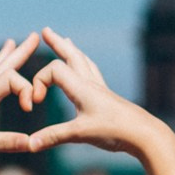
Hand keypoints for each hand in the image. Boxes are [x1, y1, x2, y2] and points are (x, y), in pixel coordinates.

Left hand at [0, 33, 45, 174]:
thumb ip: (5, 142)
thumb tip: (32, 142)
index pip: (11, 78)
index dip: (27, 89)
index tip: (30, 109)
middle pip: (2, 67)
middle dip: (20, 53)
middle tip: (35, 36)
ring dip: (7, 59)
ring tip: (12, 44)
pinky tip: (0, 80)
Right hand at [22, 28, 174, 159]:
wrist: (145, 135)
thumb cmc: (115, 131)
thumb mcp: (81, 134)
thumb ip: (53, 137)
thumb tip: (29, 144)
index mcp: (82, 88)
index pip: (54, 69)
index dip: (38, 82)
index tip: (35, 103)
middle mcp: (91, 84)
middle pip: (72, 56)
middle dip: (57, 44)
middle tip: (45, 30)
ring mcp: (101, 90)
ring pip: (84, 63)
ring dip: (72, 51)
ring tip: (67, 40)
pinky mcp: (108, 98)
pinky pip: (93, 74)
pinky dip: (85, 66)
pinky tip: (87, 70)